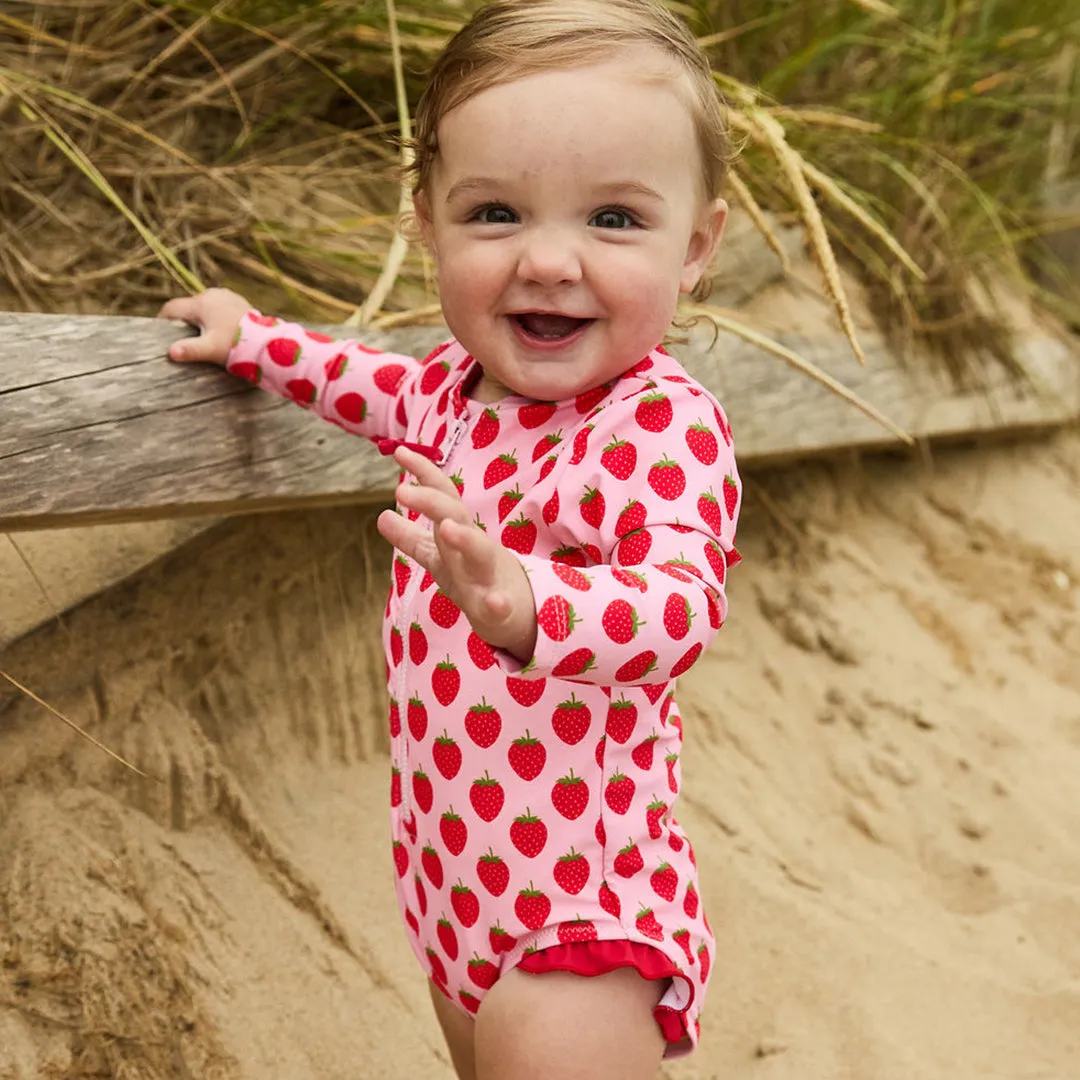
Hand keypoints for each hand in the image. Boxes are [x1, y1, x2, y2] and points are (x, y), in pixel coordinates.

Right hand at [156, 287, 253, 365]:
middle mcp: (212, 294)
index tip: (159, 331)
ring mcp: (226, 295)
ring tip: (200, 335)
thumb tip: (171, 353)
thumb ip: (190, 350)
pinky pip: (218, 307)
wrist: (267, 341)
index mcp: (201, 303)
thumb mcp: (211, 349)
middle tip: (180, 337)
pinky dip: (214, 316)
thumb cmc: (236, 345)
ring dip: (200, 317)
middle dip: (183, 320)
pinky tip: (218, 330)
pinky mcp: (237, 301)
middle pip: (188, 306)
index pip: (172, 308)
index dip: (163, 319)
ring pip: (204, 306)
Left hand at [378, 447, 537, 662]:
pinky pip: (500, 604)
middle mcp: (473, 548)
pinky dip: (498, 602)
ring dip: (465, 539)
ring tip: (446, 528)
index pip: (442, 495)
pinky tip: (495, 602)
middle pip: (456, 517)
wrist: (517, 613)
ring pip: (479, 553)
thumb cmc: (475, 579)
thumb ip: (411, 539)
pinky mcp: (500, 607)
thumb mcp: (438, 558)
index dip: (423, 472)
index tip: (400, 450)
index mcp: (458, 533)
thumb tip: (381, 516)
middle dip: (432, 502)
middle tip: (401, 490)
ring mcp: (488, 576)